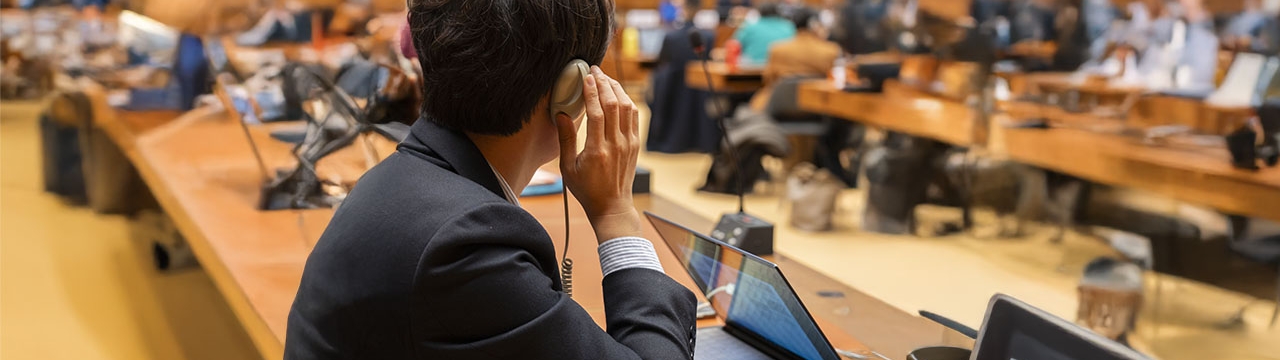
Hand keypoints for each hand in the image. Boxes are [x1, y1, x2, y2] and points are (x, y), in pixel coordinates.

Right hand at [555, 66, 642, 242]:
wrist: (612, 206)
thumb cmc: (586, 189)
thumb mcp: (567, 167)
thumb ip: (565, 139)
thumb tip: (561, 114)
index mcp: (597, 150)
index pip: (597, 112)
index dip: (592, 91)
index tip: (586, 76)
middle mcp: (616, 144)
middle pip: (614, 104)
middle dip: (604, 83)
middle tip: (595, 70)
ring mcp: (628, 144)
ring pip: (627, 107)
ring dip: (616, 89)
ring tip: (605, 77)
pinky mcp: (635, 144)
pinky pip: (633, 116)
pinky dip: (626, 101)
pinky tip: (617, 93)